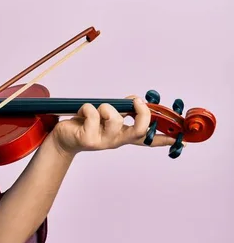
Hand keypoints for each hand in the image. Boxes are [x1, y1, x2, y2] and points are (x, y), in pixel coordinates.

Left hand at [50, 95, 179, 156]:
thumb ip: (122, 109)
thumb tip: (136, 100)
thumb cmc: (85, 124)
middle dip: (141, 112)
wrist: (62, 138)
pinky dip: (87, 108)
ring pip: (114, 118)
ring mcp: (103, 142)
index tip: (181, 139)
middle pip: (139, 130)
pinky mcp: (88, 139)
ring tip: (95, 110)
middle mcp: (116, 141)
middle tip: (136, 101)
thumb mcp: (106, 115)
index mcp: (123, 136)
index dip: (164, 139)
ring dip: (105, 107)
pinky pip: (93, 114)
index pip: (147, 139)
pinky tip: (81, 114)